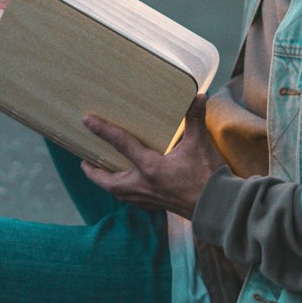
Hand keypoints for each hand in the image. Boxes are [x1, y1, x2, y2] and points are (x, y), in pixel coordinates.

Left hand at [80, 95, 222, 218]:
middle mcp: (144, 185)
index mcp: (150, 167)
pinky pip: (133, 200)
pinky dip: (125, 193)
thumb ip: (196, 118)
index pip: (121, 144)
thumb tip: (198, 95)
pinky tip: (129, 187)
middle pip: (109, 181)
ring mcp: (149, 198)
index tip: (87, 120)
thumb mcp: (200, 143)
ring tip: (102, 173)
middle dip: (94, 172)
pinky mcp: (157, 206)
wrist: (217, 207)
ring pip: (119, 193)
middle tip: (84, 162)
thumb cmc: (207, 175)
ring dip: (107, 183)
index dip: (103, 130)